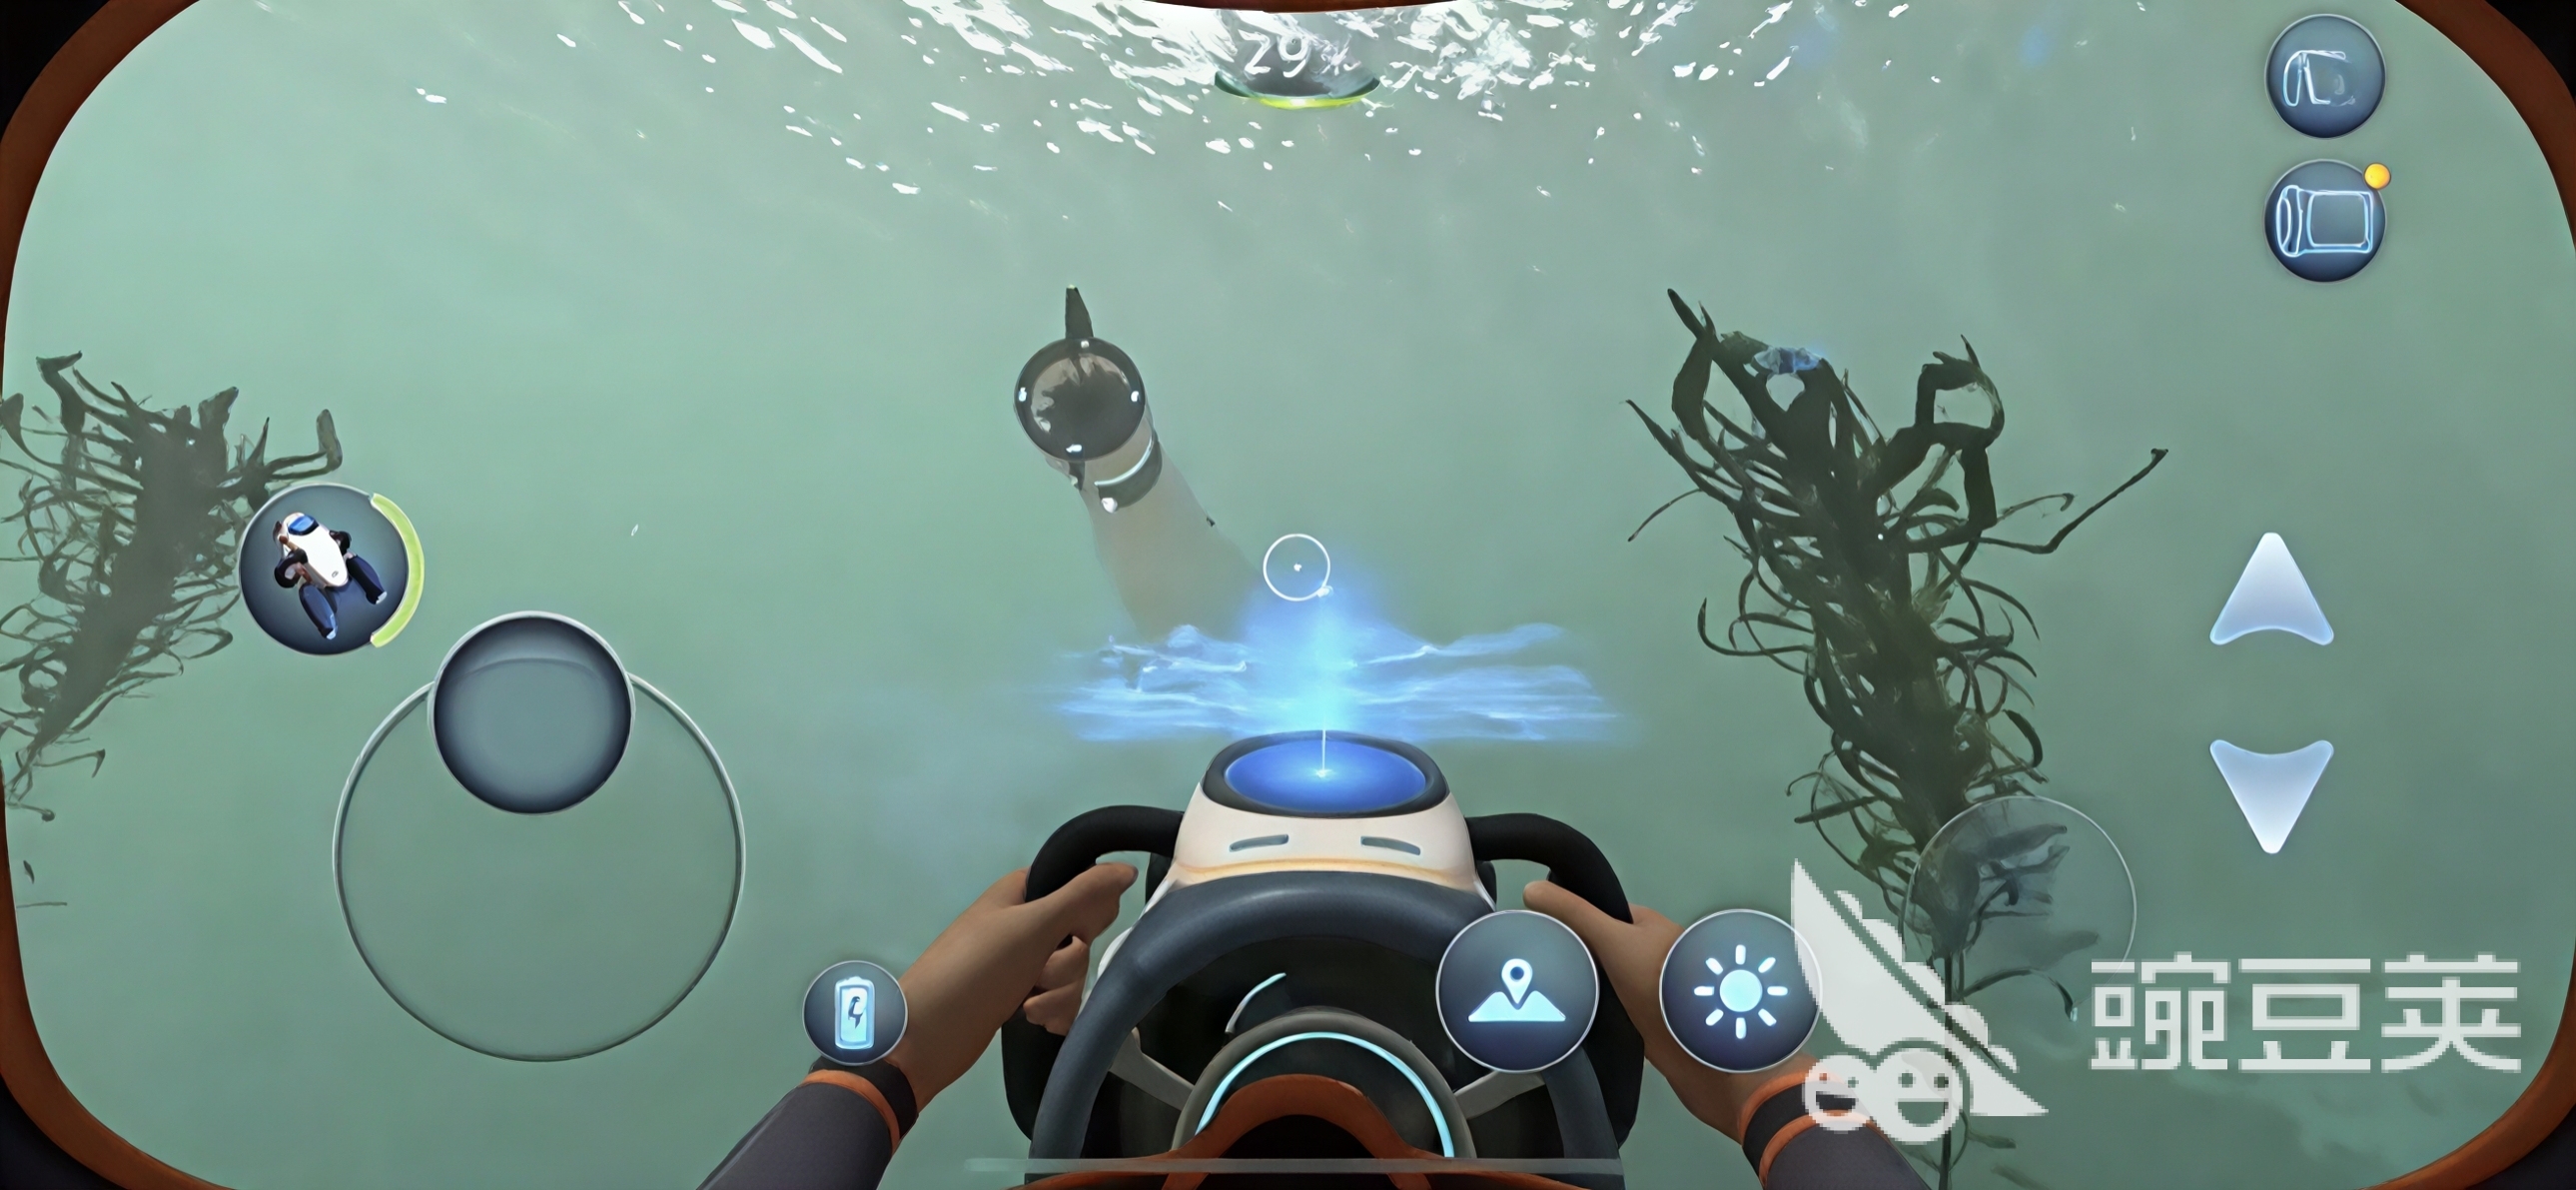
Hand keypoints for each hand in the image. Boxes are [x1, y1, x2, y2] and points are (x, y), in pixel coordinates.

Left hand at [884, 863, 1134, 1106]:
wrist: (927, 1036)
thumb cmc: (975, 970)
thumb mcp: (1032, 927)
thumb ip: (1082, 897)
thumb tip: (1127, 869)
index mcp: (1022, 894)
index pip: (1077, 886)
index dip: (1085, 911)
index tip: (1076, 931)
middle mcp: (1025, 925)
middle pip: (1081, 937)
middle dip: (1068, 964)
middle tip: (1039, 973)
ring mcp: (1023, 964)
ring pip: (1073, 973)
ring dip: (1059, 994)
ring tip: (1029, 1007)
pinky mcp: (1022, 999)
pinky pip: (1061, 1000)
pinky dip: (1053, 1012)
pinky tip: (1034, 1022)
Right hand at [1523, 880, 1812, 1140]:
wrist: (1705, 1050)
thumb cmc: (1661, 980)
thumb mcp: (1613, 939)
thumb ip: (1574, 915)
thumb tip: (1529, 888)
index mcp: (1649, 927)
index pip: (1602, 912)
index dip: (1572, 918)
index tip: (1539, 932)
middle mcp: (1653, 956)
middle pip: (1604, 950)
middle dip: (1577, 958)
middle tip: (1537, 970)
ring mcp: (1654, 994)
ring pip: (1609, 985)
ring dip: (1588, 991)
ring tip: (1547, 999)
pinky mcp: (1653, 1029)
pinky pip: (1616, 1016)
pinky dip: (1599, 1018)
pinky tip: (1574, 1026)